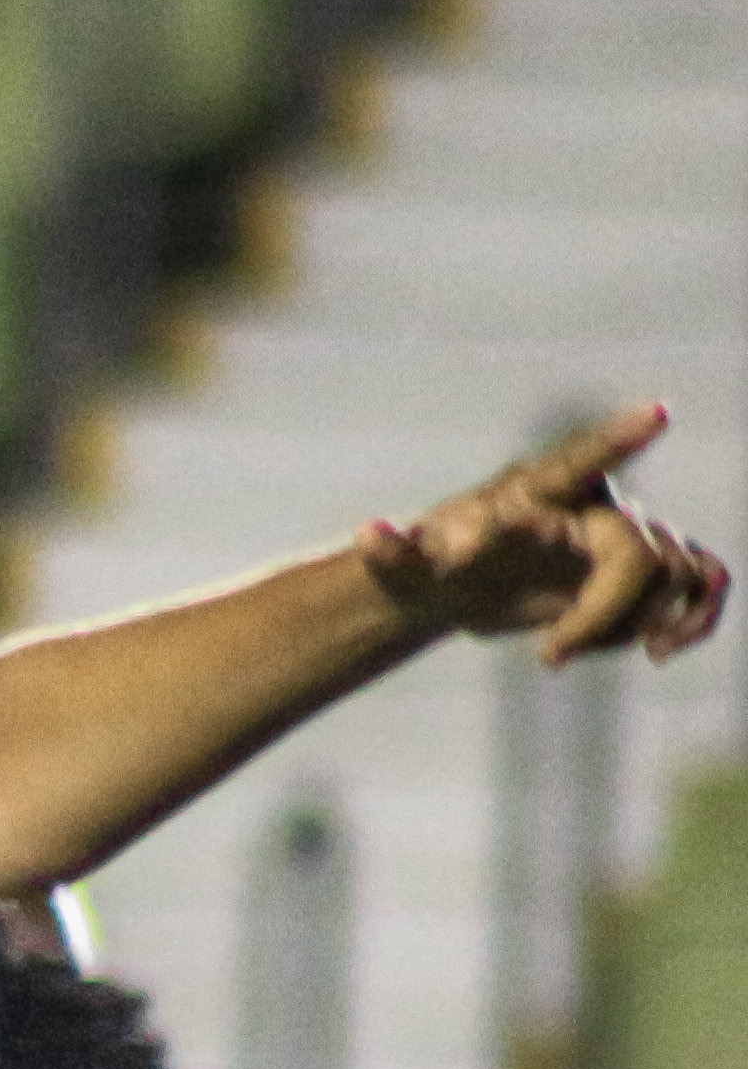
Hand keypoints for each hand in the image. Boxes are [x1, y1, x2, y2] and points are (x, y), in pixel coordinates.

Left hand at [358, 404, 731, 666]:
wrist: (455, 580)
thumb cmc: (429, 561)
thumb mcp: (404, 565)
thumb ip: (392, 552)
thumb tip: (368, 535)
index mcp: (539, 492)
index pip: (579, 460)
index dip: (619, 439)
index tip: (658, 414)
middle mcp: (595, 504)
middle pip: (637, 553)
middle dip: (601, 613)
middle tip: (549, 654)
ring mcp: (626, 532)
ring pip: (675, 571)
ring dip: (642, 622)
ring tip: (588, 651)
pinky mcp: (642, 566)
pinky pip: (700, 579)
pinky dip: (697, 614)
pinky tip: (661, 649)